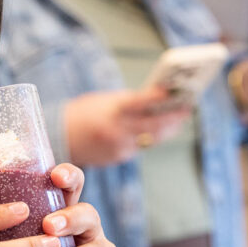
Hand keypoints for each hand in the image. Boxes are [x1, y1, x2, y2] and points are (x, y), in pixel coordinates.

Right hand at [65, 87, 191, 165]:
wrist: (58, 137)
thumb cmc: (82, 113)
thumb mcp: (102, 101)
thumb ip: (127, 102)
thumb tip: (156, 98)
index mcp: (110, 112)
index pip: (141, 102)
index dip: (160, 97)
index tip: (176, 90)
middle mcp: (115, 131)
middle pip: (154, 124)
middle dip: (173, 116)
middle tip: (189, 106)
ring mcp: (118, 147)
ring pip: (151, 137)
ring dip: (167, 127)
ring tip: (180, 116)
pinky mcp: (118, 157)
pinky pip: (140, 145)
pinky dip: (150, 136)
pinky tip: (160, 128)